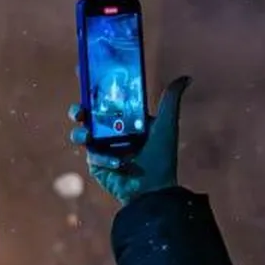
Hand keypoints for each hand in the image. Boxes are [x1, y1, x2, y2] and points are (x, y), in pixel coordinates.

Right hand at [68, 76, 190, 204]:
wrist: (153, 189)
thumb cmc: (162, 157)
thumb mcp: (167, 124)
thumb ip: (171, 100)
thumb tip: (186, 78)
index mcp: (125, 119)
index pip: (106, 100)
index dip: (94, 89)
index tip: (86, 74)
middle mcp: (112, 131)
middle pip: (87, 115)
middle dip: (78, 110)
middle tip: (80, 110)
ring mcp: (102, 147)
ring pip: (81, 134)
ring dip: (80, 133)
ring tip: (88, 136)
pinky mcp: (97, 164)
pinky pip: (92, 155)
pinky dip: (103, 157)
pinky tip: (119, 162)